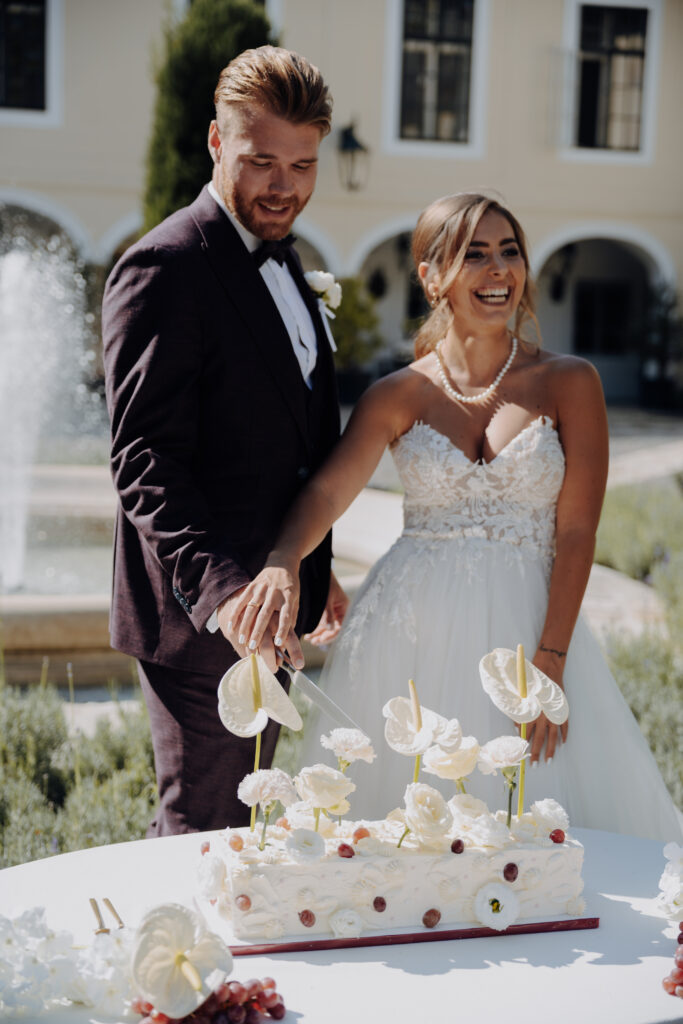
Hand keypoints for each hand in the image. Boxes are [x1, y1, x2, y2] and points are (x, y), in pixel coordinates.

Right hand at [216, 585, 296, 672]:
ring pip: (251, 609)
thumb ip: (291, 618)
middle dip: (258, 632)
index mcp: (288, 598)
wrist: (283, 564)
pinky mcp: (252, 585)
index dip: (282, 631)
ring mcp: (262, 589)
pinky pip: (241, 601)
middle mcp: (275, 593)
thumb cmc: (290, 589)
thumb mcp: (296, 602)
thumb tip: (287, 640)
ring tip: (241, 640)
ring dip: (245, 626)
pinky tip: (231, 626)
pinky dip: (235, 614)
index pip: (286, 617)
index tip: (279, 644)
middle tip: (253, 647)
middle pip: (265, 615)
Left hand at [305, 571, 348, 646]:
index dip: (331, 635)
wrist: (317, 570)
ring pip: (328, 627)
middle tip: (313, 642)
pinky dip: (317, 628)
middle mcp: (341, 611)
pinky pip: (323, 623)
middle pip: (334, 629)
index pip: (340, 627)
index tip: (320, 640)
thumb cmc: (323, 582)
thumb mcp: (326, 598)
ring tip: (309, 638)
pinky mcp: (326, 610)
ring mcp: (333, 611)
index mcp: (345, 608)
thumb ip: (327, 614)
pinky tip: (309, 634)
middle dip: (323, 636)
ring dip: (319, 634)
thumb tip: (330, 629)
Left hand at [525, 648, 568, 763]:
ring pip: (553, 736)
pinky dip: (564, 735)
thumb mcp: (521, 696)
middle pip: (540, 738)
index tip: (522, 756)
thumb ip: (519, 712)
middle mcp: (543, 715)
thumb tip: (518, 729)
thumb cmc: (530, 681)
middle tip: (534, 766)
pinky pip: (564, 726)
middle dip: (536, 753)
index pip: (527, 734)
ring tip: (549, 761)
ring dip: (551, 750)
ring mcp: (554, 714)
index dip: (525, 746)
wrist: (548, 668)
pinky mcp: (562, 710)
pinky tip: (563, 744)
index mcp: (531, 712)